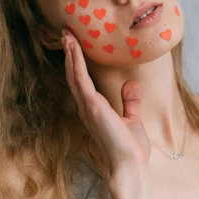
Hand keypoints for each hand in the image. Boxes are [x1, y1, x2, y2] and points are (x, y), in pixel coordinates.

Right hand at [61, 29, 150, 176]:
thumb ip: (129, 102)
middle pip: (73, 75)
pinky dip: (76, 62)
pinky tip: (73, 48)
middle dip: (70, 54)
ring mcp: (87, 107)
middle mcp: (86, 108)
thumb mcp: (132, 120)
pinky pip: (81, 79)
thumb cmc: (130, 149)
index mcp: (94, 110)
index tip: (74, 46)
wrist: (129, 166)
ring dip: (70, 54)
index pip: (82, 82)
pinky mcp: (92, 106)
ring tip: (66, 35)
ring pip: (74, 74)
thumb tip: (132, 83)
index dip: (76, 63)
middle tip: (66, 33)